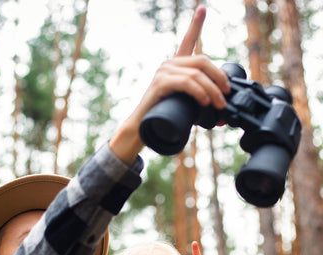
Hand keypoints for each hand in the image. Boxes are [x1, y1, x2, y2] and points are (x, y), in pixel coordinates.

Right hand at [109, 6, 229, 163]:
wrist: (143, 128)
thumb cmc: (164, 117)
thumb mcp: (187, 106)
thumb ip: (202, 103)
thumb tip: (223, 114)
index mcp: (176, 66)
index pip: (188, 41)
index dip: (195, 24)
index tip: (202, 8)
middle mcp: (169, 64)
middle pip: (202, 60)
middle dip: (219, 78)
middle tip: (226, 94)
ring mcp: (163, 72)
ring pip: (197, 73)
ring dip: (213, 89)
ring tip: (219, 104)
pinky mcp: (160, 83)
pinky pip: (186, 82)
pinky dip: (199, 91)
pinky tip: (204, 100)